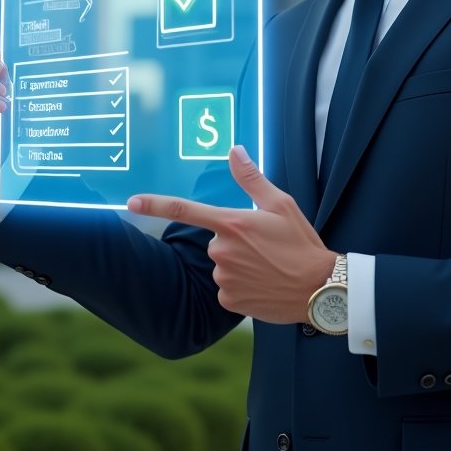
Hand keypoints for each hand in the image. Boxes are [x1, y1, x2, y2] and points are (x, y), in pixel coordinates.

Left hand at [128, 147, 335, 322]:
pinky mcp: (228, 300)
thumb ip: (251, 178)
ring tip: (269, 267)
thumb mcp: (281, 204)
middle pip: (215, 241)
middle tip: (266, 247)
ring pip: (222, 265)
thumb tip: (234, 150)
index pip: (184, 210)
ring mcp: (224, 277)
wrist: (319, 289)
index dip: (154, 205)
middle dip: (234, 241)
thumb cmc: (302, 243)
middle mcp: (222, 250)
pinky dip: (242, 286)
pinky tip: (263, 284)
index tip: (131, 202)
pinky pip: (227, 288)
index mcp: (233, 223)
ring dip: (239, 265)